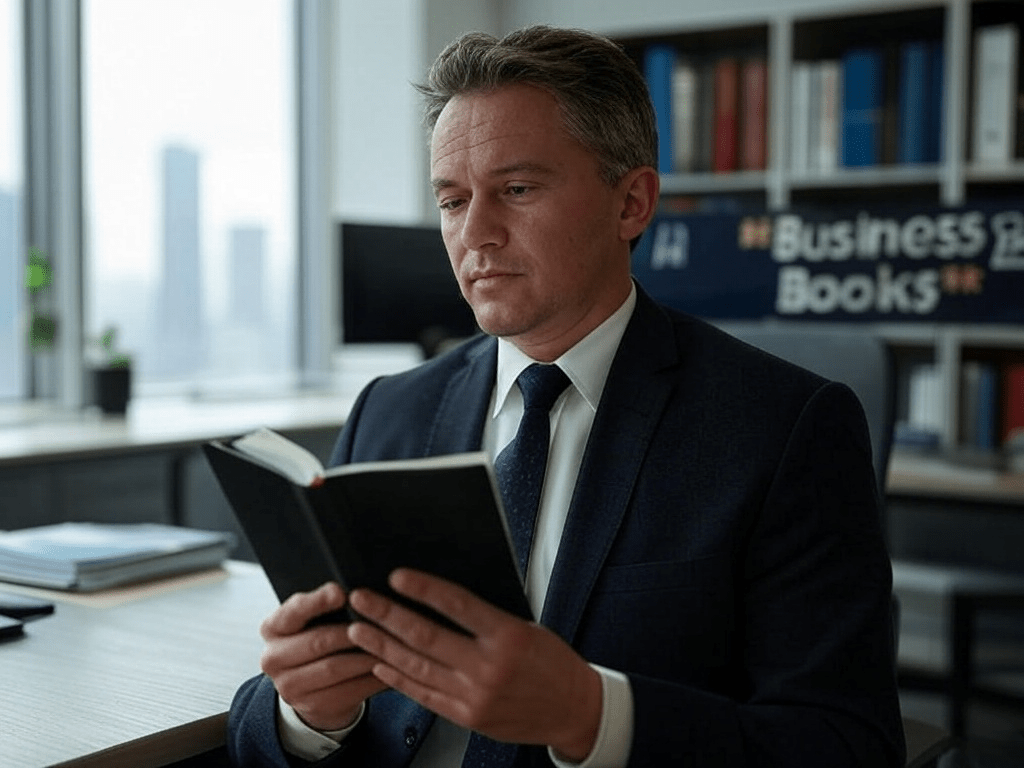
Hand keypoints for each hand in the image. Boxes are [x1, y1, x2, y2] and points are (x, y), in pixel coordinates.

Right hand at [259, 582, 388, 731]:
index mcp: (272, 628)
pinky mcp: (313, 706)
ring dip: (366, 654)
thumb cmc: (318, 635)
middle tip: (381, 619)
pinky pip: (348, 690)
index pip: (294, 611)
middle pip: (318, 641)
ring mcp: (290, 687)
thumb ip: (325, 603)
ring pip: (335, 667)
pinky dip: (373, 677)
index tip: (341, 592)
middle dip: (353, 629)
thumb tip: (357, 591)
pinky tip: (391, 667)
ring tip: (391, 641)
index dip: (317, 601)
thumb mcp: (312, 618)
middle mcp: (272, 658)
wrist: (311, 684)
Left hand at [347, 569, 601, 761]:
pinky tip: (381, 665)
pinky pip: (424, 694)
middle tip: (362, 600)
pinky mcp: (467, 716)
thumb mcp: (527, 629)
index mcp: (508, 636)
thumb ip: (486, 618)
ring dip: (382, 647)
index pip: (456, 604)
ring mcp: (475, 696)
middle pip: (426, 636)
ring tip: (360, 630)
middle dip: (387, 616)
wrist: (574, 710)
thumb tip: (441, 597)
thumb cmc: (553, 663)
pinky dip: (399, 679)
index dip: (422, 589)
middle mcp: (488, 667)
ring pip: (417, 666)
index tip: (396, 576)